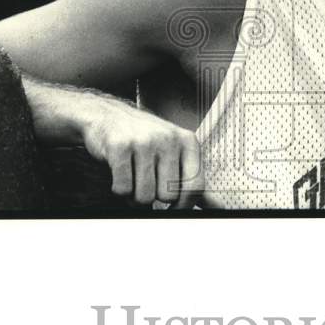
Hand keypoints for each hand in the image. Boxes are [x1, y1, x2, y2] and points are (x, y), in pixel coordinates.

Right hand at [81, 100, 205, 208]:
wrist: (107, 115)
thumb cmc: (144, 138)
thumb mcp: (175, 152)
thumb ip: (193, 180)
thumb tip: (218, 207)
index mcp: (188, 141)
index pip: (195, 186)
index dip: (183, 206)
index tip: (173, 210)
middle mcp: (168, 139)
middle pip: (168, 196)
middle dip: (154, 198)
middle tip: (145, 182)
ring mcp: (144, 141)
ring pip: (144, 197)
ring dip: (135, 197)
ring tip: (133, 178)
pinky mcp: (119, 146)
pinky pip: (123, 189)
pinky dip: (119, 189)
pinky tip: (120, 173)